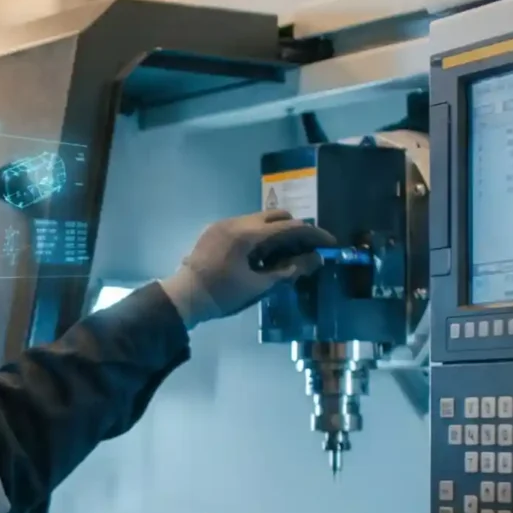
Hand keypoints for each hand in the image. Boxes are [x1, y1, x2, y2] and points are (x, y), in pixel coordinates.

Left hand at [160, 210, 338, 326]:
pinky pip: (244, 224)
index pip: (290, 226)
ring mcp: (223, 223)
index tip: (328, 243)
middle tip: (305, 249)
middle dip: (295, 229)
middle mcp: (236, 222)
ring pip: (260, 218)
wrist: (184, 297)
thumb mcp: (259, 286)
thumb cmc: (222, 295)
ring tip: (283, 254)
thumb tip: (315, 260)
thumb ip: (288, 270)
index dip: (313, 234)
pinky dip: (259, 233)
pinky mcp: (215, 229)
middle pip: (276, 215)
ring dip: (276, 231)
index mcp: (248, 235)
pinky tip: (261, 254)